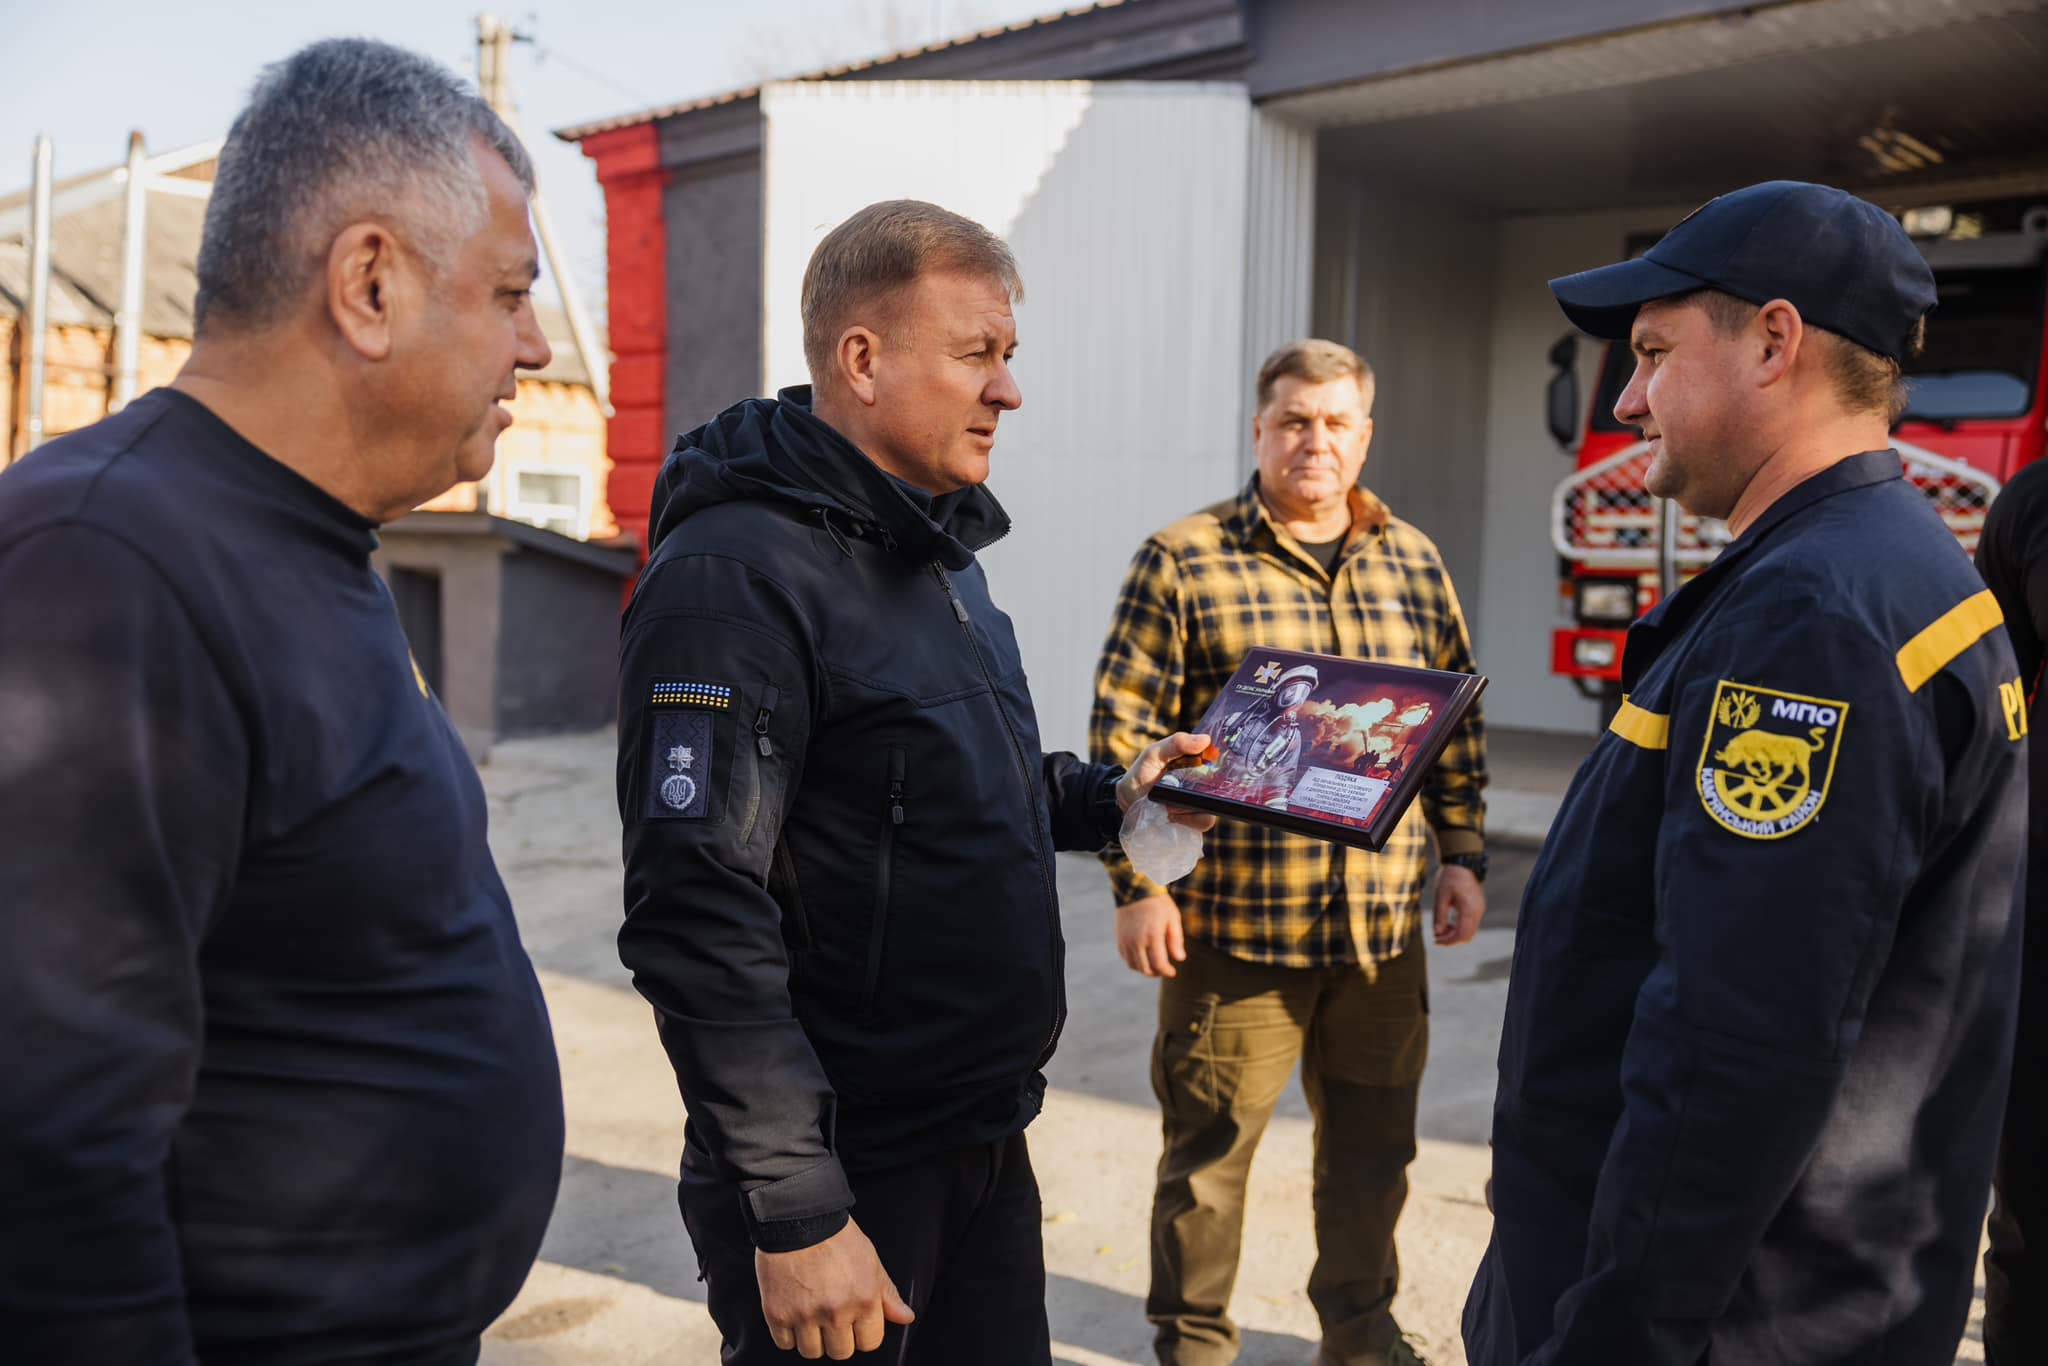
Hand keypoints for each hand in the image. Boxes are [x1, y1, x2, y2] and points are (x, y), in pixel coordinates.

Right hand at [755, 1219, 914, 1358]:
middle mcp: (836, 1312)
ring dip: (812, 1338)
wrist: (797, 1218)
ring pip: (812, 1352)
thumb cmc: (835, 1236)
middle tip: (831, 1316)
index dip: (863, 1333)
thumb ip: (888, 1294)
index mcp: (863, 1299)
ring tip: (811, 1314)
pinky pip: (785, 1344)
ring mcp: (805, 1315)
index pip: (870, 1343)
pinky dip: (788, 1334)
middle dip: (838, 1338)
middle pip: (841, 1352)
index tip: (855, 1323)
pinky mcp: (777, 1314)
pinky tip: (793, 1313)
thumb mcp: (871, 1261)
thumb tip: (905, 1317)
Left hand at [1117, 732, 1218, 830]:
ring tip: (1170, 802)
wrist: (1127, 803)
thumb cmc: (1142, 774)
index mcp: (1198, 760)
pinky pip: (1205, 819)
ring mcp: (1203, 801)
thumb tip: (1205, 740)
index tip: (1212, 757)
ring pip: (1214, 803)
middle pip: (1225, 782)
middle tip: (1187, 785)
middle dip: (1211, 784)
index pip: (1222, 757)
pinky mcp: (1197, 819)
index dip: (1222, 757)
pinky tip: (1172, 814)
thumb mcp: (1154, 754)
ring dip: (1191, 803)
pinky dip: (1188, 818)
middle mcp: (1205, 781)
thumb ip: (1175, 743)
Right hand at [1117, 893, 1185, 976]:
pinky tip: (1143, 957)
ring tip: (1153, 966)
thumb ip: (1176, 940)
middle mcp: (1137, 941)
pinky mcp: (1119, 938)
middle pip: (1145, 968)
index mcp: (1152, 936)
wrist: (1136, 889)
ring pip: (1133, 965)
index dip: (1167, 972)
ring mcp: (1126, 940)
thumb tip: (1179, 959)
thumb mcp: (1173, 918)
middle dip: (1156, 973)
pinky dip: (1134, 962)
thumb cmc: (1158, 903)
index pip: (1159, 964)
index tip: (1172, 972)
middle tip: (1164, 970)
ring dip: (1144, 969)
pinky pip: (1125, 957)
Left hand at [1433, 863, 1484, 945]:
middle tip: (1436, 937)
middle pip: (1467, 936)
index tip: (1435, 941)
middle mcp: (1477, 912)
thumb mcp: (1441, 896)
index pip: (1462, 934)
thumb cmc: (1450, 877)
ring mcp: (1479, 910)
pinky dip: (1460, 928)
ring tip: (1441, 929)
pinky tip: (1448, 924)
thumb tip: (1437, 933)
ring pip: (1470, 932)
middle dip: (1451, 940)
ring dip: (1455, 935)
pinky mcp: (1477, 908)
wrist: (1463, 863)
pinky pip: (1470, 925)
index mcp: (1469, 909)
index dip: (1448, 941)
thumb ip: (1440, 915)